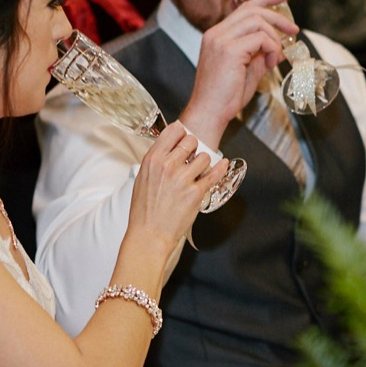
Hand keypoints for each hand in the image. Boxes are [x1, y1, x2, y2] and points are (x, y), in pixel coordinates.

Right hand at [121, 122, 222, 277]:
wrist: (149, 235)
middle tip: (191, 158)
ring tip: (196, 173)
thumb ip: (157, 160)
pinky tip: (223, 164)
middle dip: (193, 148)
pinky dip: (220, 168)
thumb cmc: (144, 210)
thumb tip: (170, 147)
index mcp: (153, 159)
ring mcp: (182, 179)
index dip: (181, 133)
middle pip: (191, 140)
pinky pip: (213, 174)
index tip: (183, 138)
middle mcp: (168, 165)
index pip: (174, 130)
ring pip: (203, 157)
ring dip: (202, 163)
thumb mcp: (142, 178)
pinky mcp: (195, 193)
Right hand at [182, 0, 297, 144]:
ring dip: (274, 38)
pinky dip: (271, 48)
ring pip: (257, 21)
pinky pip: (259, 39)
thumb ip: (261, 56)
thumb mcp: (247, 72)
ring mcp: (221, 40)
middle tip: (294, 29)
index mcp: (217, 35)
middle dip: (277, 17)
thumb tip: (280, 49)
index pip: (244, 8)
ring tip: (276, 58)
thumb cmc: (225, 97)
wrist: (209, 114)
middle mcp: (217, 33)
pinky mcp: (229, 50)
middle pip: (253, 11)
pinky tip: (271, 64)